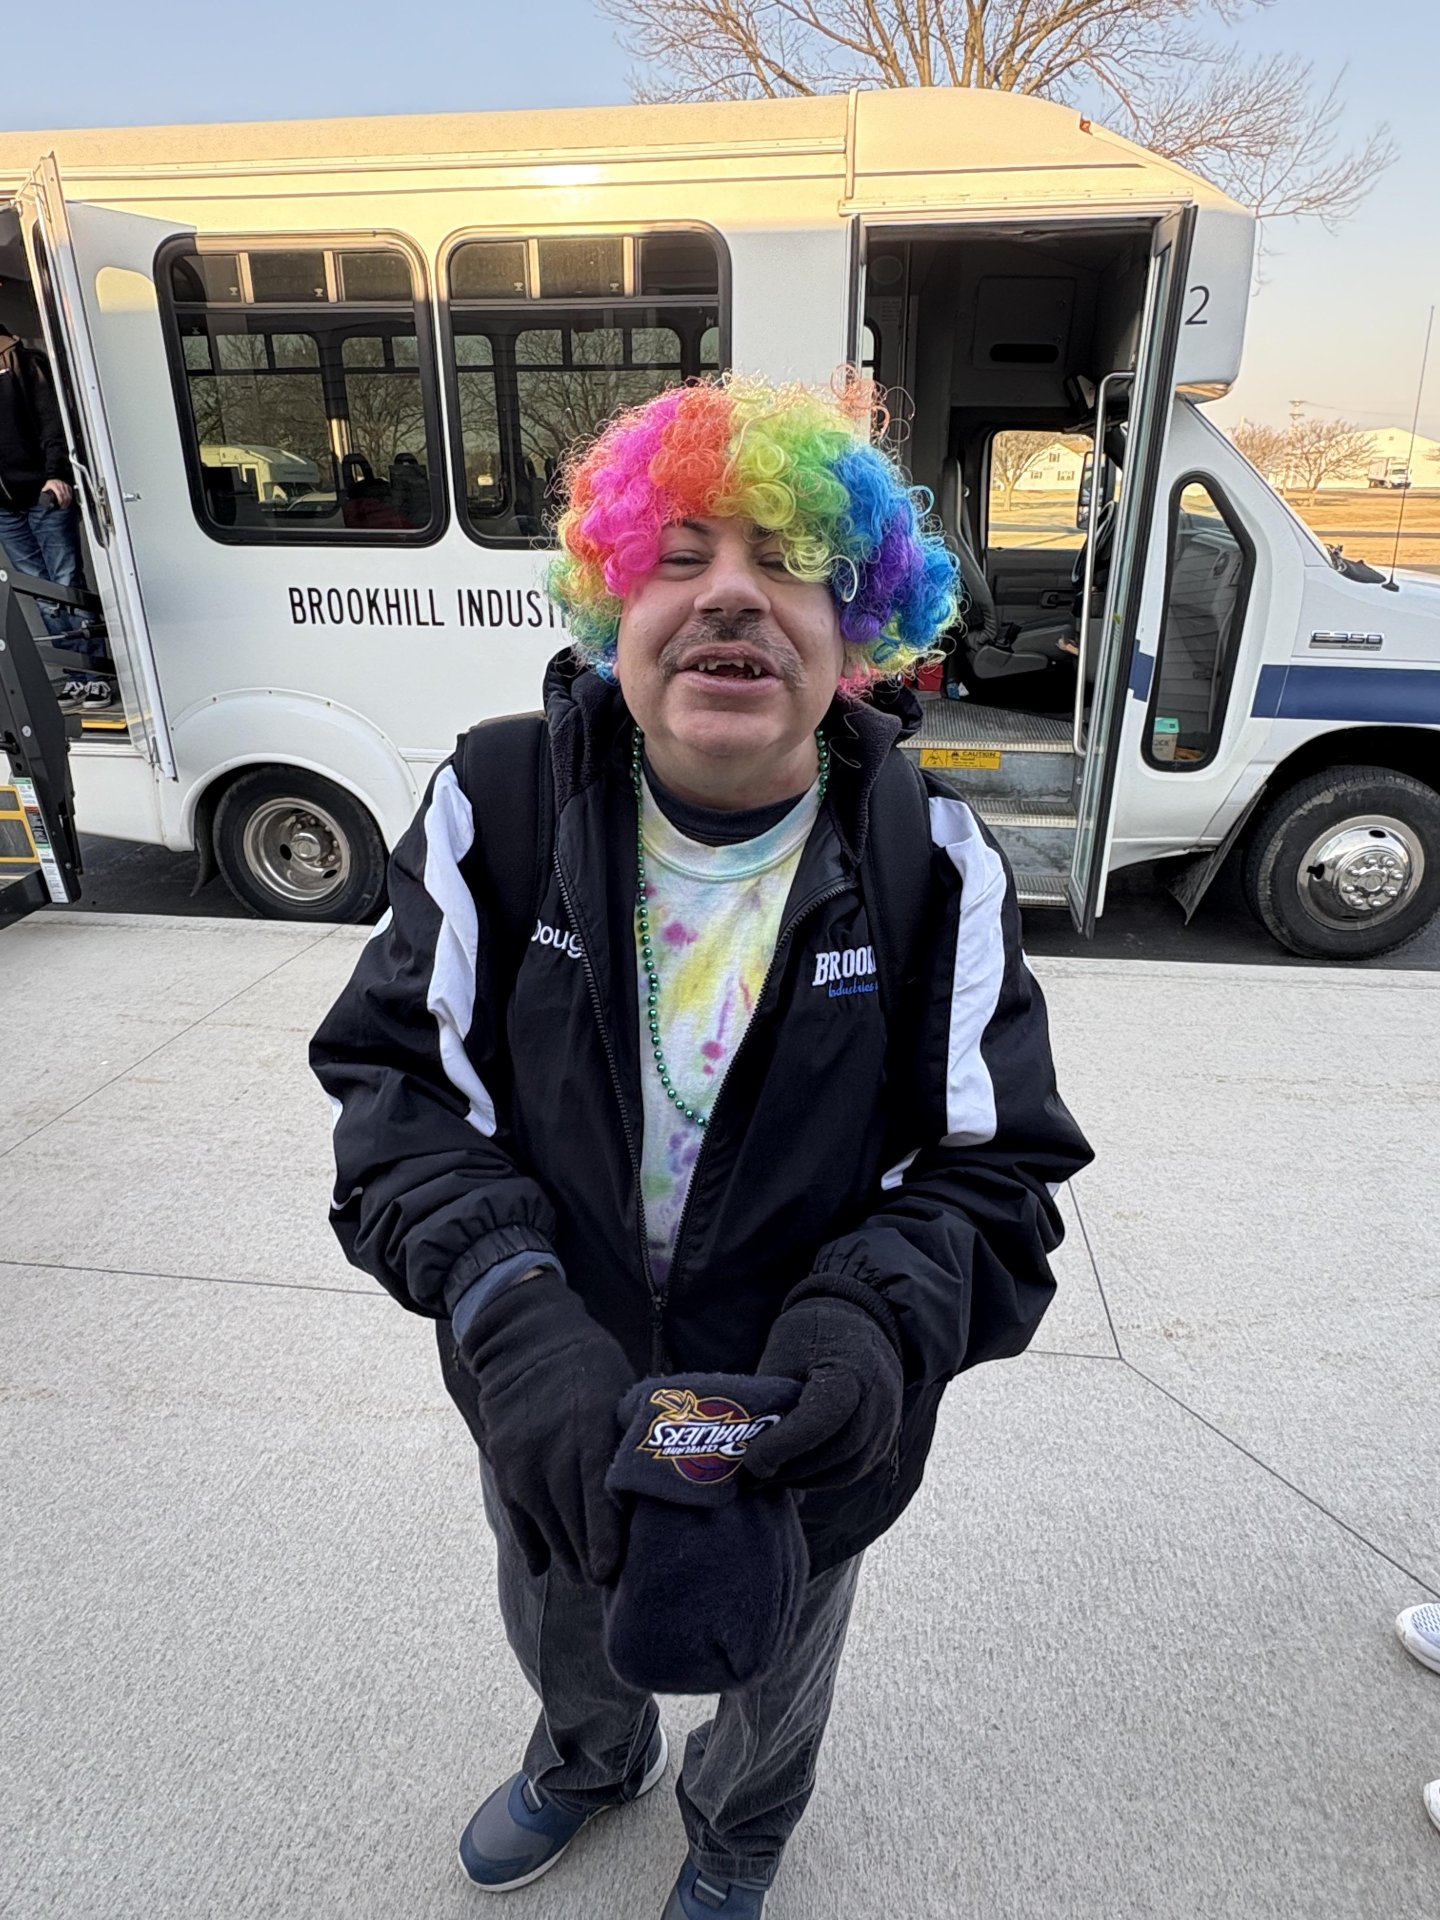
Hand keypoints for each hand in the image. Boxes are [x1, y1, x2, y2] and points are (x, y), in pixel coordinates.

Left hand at [41, 479, 72, 508]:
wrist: (53, 479)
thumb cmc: (49, 485)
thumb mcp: (46, 487)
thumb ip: (45, 493)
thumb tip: (44, 499)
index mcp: (54, 485)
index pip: (59, 494)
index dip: (60, 500)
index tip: (60, 504)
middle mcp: (60, 484)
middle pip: (64, 495)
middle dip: (65, 502)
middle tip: (63, 507)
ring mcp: (64, 484)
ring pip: (68, 494)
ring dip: (68, 501)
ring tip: (66, 506)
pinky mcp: (67, 485)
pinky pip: (70, 492)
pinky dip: (70, 497)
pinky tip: (69, 501)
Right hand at [460, 1268, 632, 1584]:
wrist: (527, 1342)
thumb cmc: (592, 1369)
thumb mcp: (620, 1396)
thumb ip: (628, 1445)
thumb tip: (652, 1495)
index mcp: (589, 1430)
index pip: (596, 1499)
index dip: (604, 1543)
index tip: (611, 1573)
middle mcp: (551, 1451)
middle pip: (573, 1525)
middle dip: (593, 1559)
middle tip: (615, 1582)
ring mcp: (522, 1463)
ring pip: (548, 1530)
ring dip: (569, 1556)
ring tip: (589, 1574)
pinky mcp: (504, 1469)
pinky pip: (520, 1522)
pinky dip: (537, 1546)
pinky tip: (550, 1565)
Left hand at [742, 1292, 903, 1491]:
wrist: (858, 1320)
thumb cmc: (813, 1332)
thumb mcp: (784, 1352)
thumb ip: (771, 1398)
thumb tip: (743, 1444)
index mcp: (850, 1373)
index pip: (818, 1421)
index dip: (782, 1445)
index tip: (753, 1460)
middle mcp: (877, 1401)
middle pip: (835, 1453)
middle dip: (792, 1470)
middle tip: (756, 1476)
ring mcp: (887, 1423)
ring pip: (846, 1470)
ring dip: (807, 1479)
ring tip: (773, 1476)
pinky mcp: (886, 1438)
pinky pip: (855, 1469)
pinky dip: (824, 1477)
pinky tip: (798, 1472)